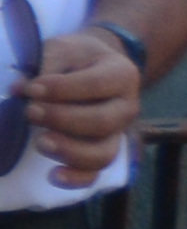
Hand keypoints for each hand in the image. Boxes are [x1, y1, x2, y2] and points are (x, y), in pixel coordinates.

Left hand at [19, 23, 140, 187]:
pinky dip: (75, 179)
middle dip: (62, 119)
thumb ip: (44, 66)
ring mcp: (117, 134)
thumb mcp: (63, 49)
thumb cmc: (75, 58)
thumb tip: (18, 89)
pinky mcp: (101, 152)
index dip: (62, 90)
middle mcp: (127, 108)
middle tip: (31, 112)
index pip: (97, 85)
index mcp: (123, 75)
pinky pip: (95, 174)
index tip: (30, 88)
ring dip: (69, 150)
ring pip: (103, 153)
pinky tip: (52, 176)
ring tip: (40, 142)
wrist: (93, 66)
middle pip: (102, 122)